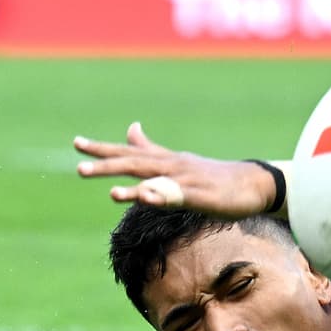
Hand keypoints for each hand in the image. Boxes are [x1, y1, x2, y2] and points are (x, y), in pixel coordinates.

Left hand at [75, 122, 277, 214]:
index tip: (77, 143)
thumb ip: (152, 148)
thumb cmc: (213, 175)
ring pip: (156, 181)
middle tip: (80, 168)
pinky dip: (163, 198)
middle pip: (135, 164)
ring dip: (133, 187)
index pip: (128, 152)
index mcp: (164, 160)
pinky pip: (179, 197)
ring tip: (110, 193)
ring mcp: (186, 180)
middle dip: (107, 166)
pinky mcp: (202, 196)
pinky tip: (149, 201)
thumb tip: (131, 129)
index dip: (102, 149)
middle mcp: (172, 166)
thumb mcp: (178, 160)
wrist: (252, 183)